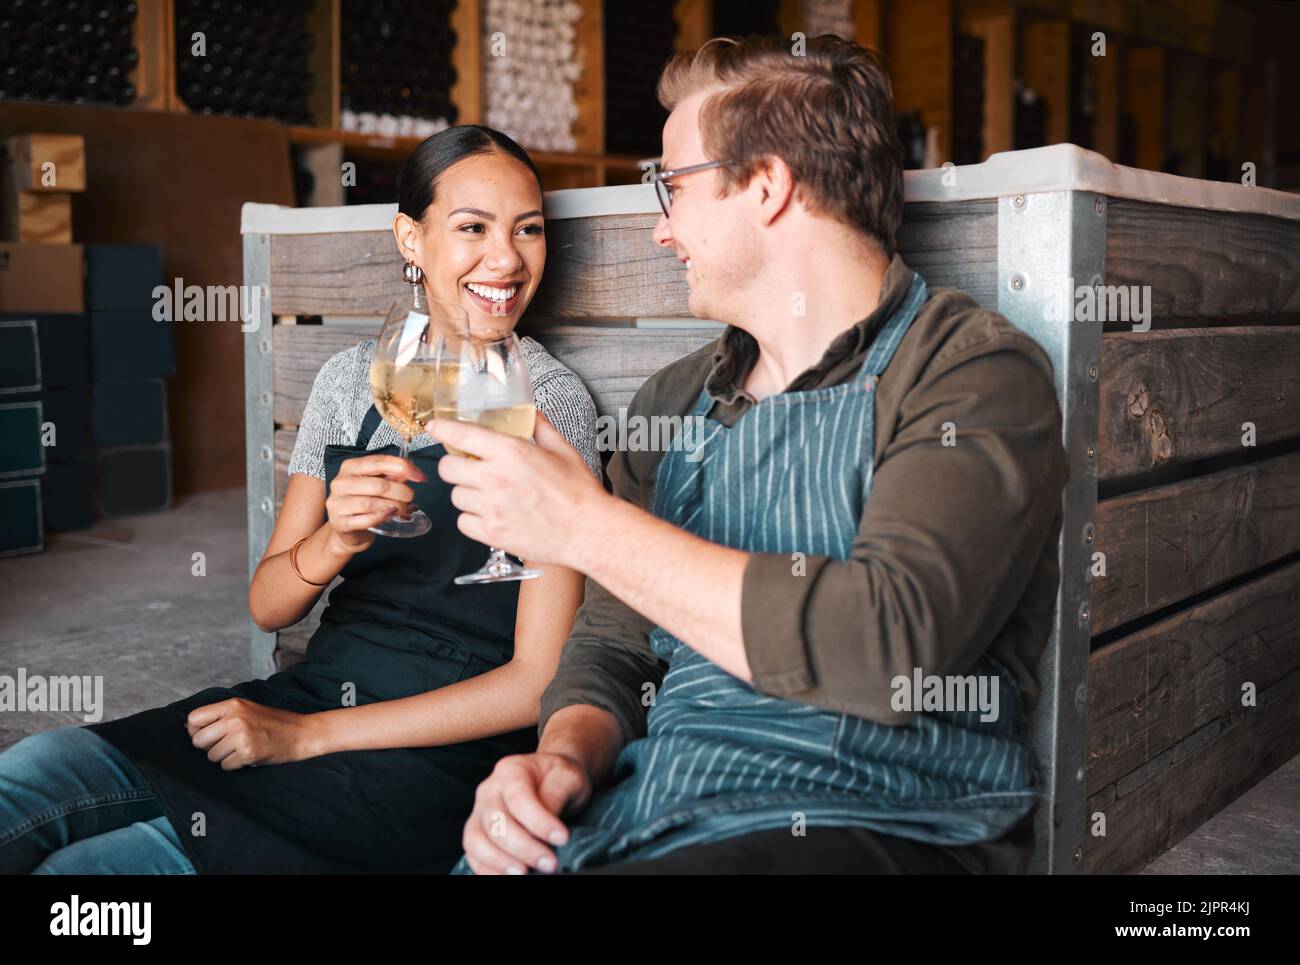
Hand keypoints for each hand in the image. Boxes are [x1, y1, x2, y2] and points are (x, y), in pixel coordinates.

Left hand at [186, 698, 319, 770]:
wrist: (302, 733)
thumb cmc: (275, 722)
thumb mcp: (248, 709)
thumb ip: (223, 715)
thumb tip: (191, 728)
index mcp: (233, 705)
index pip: (194, 718)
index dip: (196, 730)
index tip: (207, 735)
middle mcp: (234, 719)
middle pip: (198, 740)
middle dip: (209, 746)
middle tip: (226, 745)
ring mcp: (241, 736)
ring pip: (211, 755)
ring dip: (224, 757)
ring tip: (241, 749)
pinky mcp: (247, 753)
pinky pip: (225, 766)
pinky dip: (235, 765)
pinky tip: (248, 757)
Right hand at [325, 453, 426, 552]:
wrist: (349, 528)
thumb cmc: (365, 501)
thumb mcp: (378, 484)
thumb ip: (393, 476)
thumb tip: (412, 470)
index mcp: (351, 467)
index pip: (378, 462)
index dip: (403, 468)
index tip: (420, 477)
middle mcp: (341, 482)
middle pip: (379, 485)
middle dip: (401, 492)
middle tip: (410, 498)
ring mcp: (337, 503)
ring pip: (372, 503)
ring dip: (394, 506)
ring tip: (403, 508)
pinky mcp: (339, 522)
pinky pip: (364, 520)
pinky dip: (381, 517)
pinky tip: (390, 515)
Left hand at [428, 411, 604, 567]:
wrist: (587, 531)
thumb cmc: (578, 492)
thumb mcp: (562, 450)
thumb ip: (540, 427)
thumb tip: (530, 412)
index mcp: (511, 452)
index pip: (461, 434)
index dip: (442, 429)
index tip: (435, 428)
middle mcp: (495, 478)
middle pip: (448, 468)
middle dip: (456, 466)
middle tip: (470, 469)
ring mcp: (491, 508)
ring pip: (456, 497)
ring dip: (467, 494)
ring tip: (488, 496)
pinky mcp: (492, 533)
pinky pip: (464, 522)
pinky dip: (473, 519)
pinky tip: (491, 515)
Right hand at [461, 752, 592, 874]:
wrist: (551, 780)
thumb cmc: (559, 779)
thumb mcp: (567, 778)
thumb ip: (556, 796)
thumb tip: (548, 828)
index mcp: (511, 770)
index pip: (519, 798)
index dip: (539, 822)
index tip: (562, 838)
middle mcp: (488, 790)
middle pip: (496, 823)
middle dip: (523, 848)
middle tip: (550, 863)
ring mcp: (478, 812)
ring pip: (477, 841)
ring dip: (500, 862)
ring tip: (525, 873)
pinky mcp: (476, 833)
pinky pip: (473, 855)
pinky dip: (487, 870)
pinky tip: (509, 876)